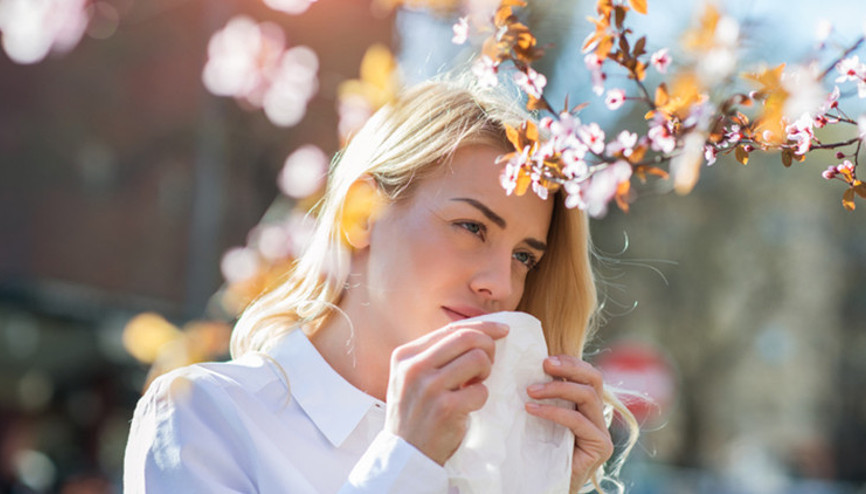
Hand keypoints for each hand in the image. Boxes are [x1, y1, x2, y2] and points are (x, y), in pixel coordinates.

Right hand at [385, 321, 508, 464]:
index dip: (482, 326)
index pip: (451, 328)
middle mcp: (414, 367)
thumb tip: (479, 332)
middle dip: (488, 347)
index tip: (503, 330)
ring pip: (478, 359)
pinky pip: (481, 390)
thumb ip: (436, 354)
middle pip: (467, 338)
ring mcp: (429, 388)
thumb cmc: (416, 412)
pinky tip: (468, 406)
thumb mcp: (412, 377)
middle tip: (488, 365)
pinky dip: (481, 397)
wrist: (406, 454)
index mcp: (405, 355)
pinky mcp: (445, 408)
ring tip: (474, 385)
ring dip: (485, 372)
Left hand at [525, 355, 613, 488]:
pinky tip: (532, 409)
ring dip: (557, 388)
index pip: (587, 374)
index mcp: (586, 406)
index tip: (544, 358)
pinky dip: (554, 411)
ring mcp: (602, 432)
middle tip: (544, 364)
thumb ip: (541, 396)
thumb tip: (522, 368)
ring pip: (588, 395)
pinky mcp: (600, 446)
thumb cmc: (535, 452)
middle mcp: (598, 416)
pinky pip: (578, 420)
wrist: (542, 485)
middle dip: (569, 367)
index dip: (569, 362)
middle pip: (594, 378)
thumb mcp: (538, 417)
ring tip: (530, 391)